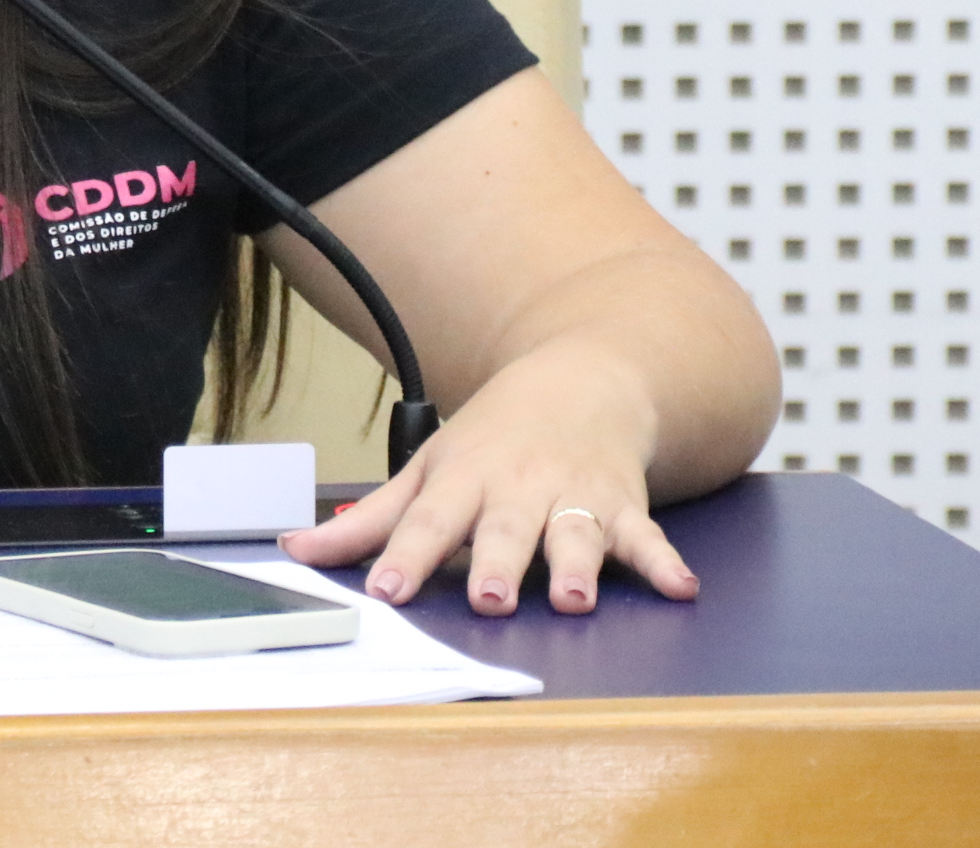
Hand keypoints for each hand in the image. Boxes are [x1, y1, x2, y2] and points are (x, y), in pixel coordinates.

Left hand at [274, 338, 698, 615]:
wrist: (583, 379)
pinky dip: (665, 561)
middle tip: (489, 599)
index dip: (403, 555)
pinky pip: (646, 537)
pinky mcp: (623, 506)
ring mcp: (574, 497)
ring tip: (576, 599)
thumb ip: (370, 521)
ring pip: (574, 535)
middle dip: (497, 565)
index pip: (428, 521)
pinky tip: (682, 587)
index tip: (384, 591)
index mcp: (464, 480)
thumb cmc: (495, 437)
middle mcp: (519, 488)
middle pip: (504, 530)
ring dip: (577, 566)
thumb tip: (297, 549)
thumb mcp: (429, 469)